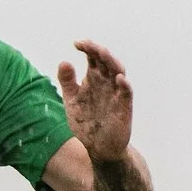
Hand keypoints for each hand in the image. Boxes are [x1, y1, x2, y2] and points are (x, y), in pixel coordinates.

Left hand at [58, 40, 132, 165]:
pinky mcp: (124, 107)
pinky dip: (125, 85)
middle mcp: (107, 83)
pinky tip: (119, 78)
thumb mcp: (72, 101)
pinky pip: (127, 93)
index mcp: (94, 79)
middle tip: (88, 44)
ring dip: (111, 62)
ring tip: (102, 53)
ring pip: (119, 72)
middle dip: (98, 51)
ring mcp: (116, 94)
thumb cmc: (86, 123)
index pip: (93, 58)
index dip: (87, 48)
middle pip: (106, 61)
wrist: (98, 147)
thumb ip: (67, 82)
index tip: (77, 43)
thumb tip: (64, 61)